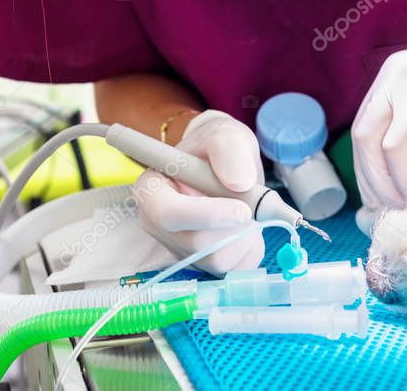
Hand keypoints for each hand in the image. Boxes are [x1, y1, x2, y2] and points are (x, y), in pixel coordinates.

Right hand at [134, 109, 264, 274]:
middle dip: (234, 227)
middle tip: (253, 204)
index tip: (242, 209)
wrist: (228, 164)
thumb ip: (228, 150)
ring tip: (248, 209)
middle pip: (195, 243)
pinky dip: (252, 248)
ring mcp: (180, 247)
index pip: (167, 213)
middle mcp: (159, 224)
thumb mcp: (224, 136)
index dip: (206, 215)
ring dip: (246, 236)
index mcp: (153, 190)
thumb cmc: (218, 149)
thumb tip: (240, 182)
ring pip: (217, 260)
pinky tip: (248, 226)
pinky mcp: (203, 263)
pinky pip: (235, 269)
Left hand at [352, 0, 406, 213]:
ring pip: (397, 152)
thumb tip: (388, 180)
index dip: (366, 171)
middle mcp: (403, 78)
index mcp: (393, 74)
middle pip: (370, 142)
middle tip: (394, 210)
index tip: (374, 201)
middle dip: (379, 184)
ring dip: (405, 187)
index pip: (362, 130)